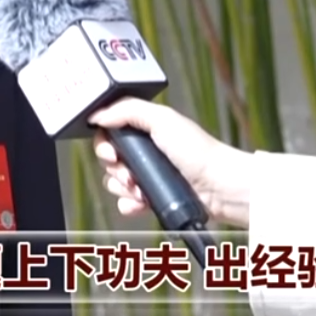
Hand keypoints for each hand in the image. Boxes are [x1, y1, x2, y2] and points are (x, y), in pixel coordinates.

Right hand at [89, 97, 252, 227]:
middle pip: (108, 159)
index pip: (109, 132)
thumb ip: (128, 110)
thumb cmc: (196, 150)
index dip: (104, 143)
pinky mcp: (152, 197)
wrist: (218, 187)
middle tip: (129, 175)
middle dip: (114, 169)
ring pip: (114, 182)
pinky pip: (126, 202)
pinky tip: (140, 204)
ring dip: (122, 188)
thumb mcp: (162, 119)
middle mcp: (144, 150)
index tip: (112, 153)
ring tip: (140, 191)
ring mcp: (148, 175)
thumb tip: (98, 115)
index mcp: (145, 128)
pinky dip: (129, 204)